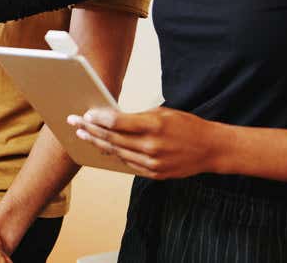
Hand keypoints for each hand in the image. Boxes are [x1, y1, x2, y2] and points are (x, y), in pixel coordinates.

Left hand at [67, 106, 223, 179]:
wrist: (211, 149)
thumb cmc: (187, 125)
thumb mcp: (163, 113)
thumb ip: (137, 117)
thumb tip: (110, 119)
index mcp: (154, 126)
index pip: (117, 122)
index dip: (98, 119)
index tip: (86, 114)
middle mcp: (151, 146)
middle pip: (112, 138)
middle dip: (90, 130)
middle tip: (74, 123)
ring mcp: (153, 163)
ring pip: (117, 152)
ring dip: (97, 144)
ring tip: (83, 135)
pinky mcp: (155, 174)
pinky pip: (128, 164)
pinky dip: (115, 155)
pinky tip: (103, 148)